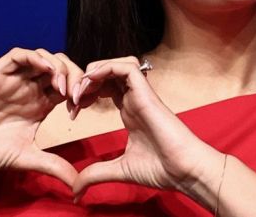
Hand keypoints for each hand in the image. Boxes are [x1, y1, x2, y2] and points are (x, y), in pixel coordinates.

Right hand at [0, 48, 83, 186]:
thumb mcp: (27, 158)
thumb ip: (53, 165)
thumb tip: (77, 184)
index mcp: (40, 103)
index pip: (69, 85)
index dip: (80, 91)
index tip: (82, 107)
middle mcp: (29, 88)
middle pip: (61, 67)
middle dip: (75, 76)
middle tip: (76, 95)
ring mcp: (14, 79)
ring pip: (44, 57)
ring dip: (58, 66)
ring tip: (61, 87)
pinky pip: (19, 55)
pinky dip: (35, 57)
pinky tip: (45, 70)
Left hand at [72, 56, 221, 200]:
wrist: (183, 171)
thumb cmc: (161, 169)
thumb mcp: (118, 170)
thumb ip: (96, 173)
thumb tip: (75, 190)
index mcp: (129, 111)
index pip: (104, 88)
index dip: (84, 93)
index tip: (72, 112)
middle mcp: (134, 99)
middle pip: (107, 73)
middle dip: (84, 81)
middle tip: (72, 100)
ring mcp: (140, 94)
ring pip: (116, 64)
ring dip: (94, 71)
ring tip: (81, 90)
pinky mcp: (146, 92)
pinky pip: (126, 67)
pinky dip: (106, 68)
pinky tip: (92, 82)